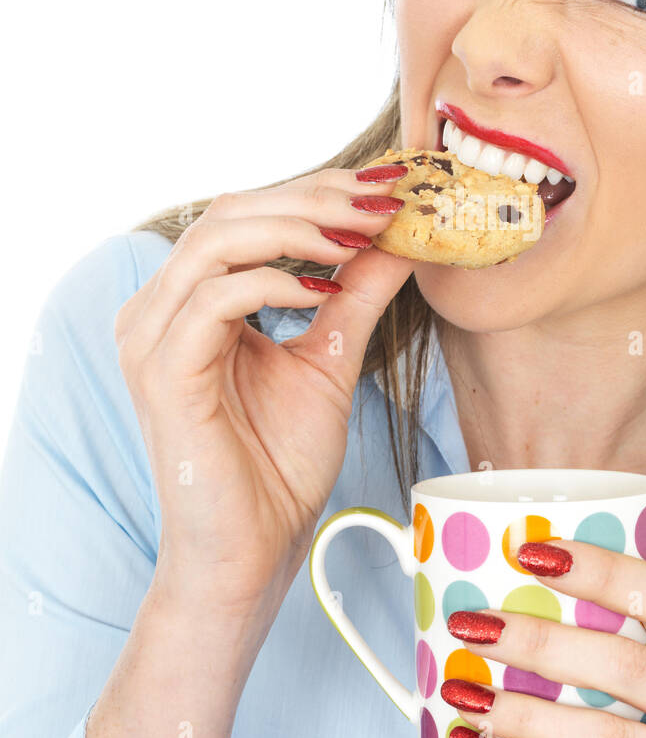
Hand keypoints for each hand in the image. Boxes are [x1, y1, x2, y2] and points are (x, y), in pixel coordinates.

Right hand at [115, 164, 414, 617]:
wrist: (252, 551)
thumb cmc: (278, 464)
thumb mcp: (330, 359)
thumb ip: (357, 296)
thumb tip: (400, 236)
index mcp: (191, 300)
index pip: (248, 214)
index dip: (318, 191)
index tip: (389, 186)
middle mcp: (160, 309)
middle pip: (232, 211)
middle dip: (315, 197)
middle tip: (384, 198)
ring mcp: (153, 338)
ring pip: (217, 240)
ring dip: (298, 226)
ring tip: (362, 234)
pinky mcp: (164, 372)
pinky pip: (214, 299)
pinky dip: (273, 281)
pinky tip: (324, 289)